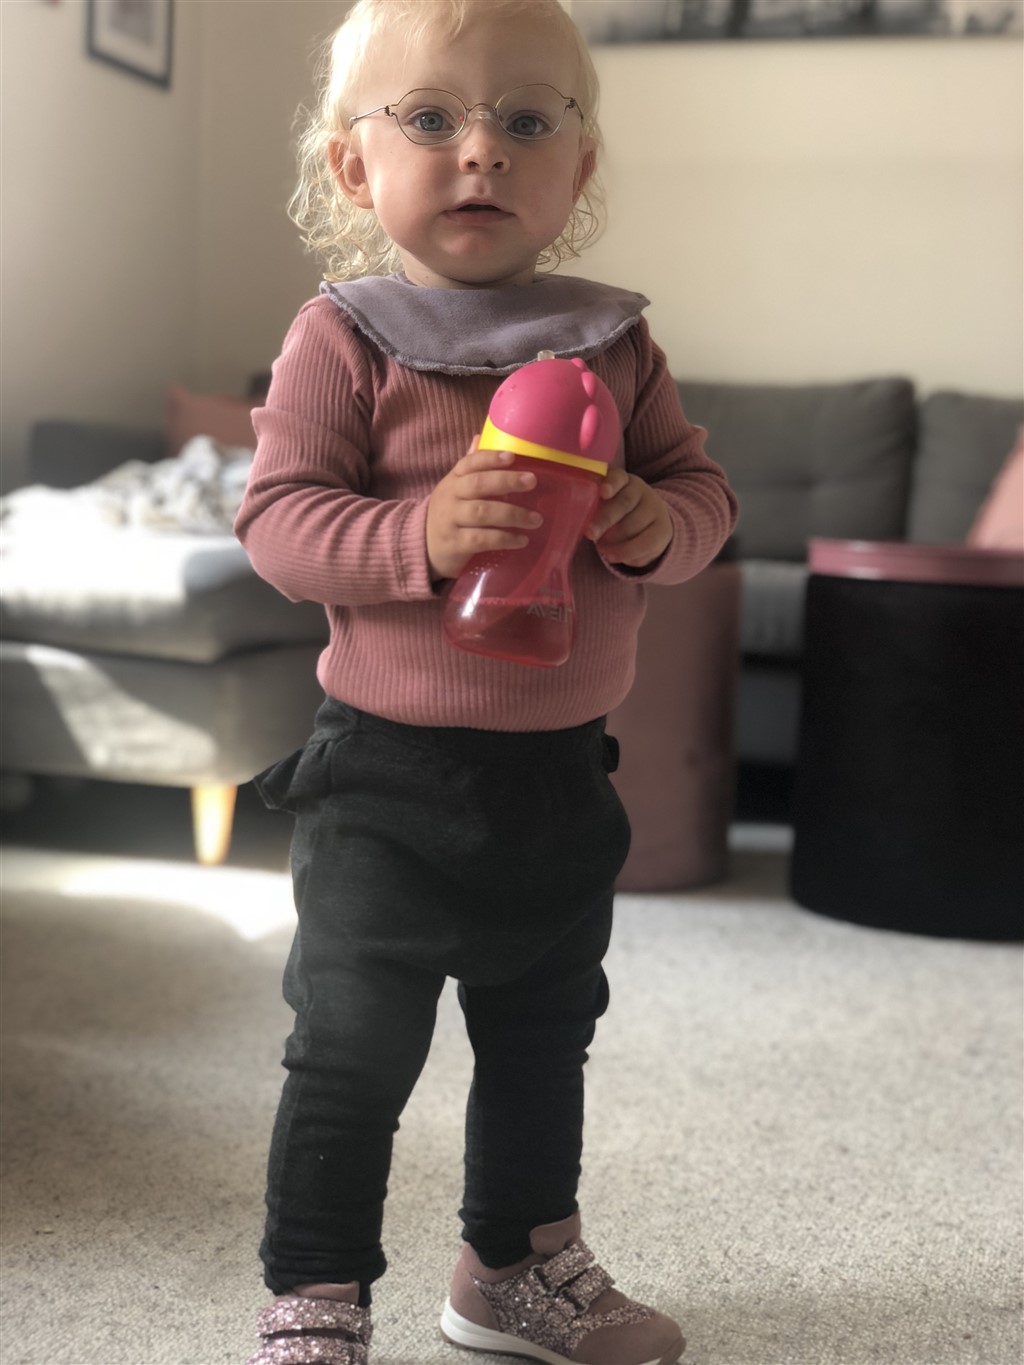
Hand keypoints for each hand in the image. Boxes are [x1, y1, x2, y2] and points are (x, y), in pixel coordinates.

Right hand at [427, 440, 541, 581]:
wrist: (422, 547)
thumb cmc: (449, 514)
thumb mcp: (454, 489)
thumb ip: (470, 467)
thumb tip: (481, 436)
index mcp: (453, 480)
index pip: (469, 463)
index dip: (490, 458)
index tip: (512, 457)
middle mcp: (450, 497)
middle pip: (477, 484)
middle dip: (506, 481)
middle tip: (532, 481)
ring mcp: (450, 521)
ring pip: (482, 512)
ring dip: (512, 514)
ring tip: (536, 520)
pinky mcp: (455, 544)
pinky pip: (481, 540)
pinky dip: (504, 539)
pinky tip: (522, 540)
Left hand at [587, 469, 672, 568]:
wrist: (651, 524)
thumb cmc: (616, 514)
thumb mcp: (605, 504)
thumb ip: (592, 506)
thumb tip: (574, 521)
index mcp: (622, 480)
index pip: (618, 477)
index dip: (611, 484)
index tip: (602, 492)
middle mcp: (640, 491)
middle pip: (624, 503)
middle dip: (605, 519)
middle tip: (590, 533)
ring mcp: (654, 509)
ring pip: (633, 526)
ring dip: (614, 541)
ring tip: (600, 548)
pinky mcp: (663, 529)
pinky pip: (646, 543)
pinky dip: (627, 553)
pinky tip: (613, 556)